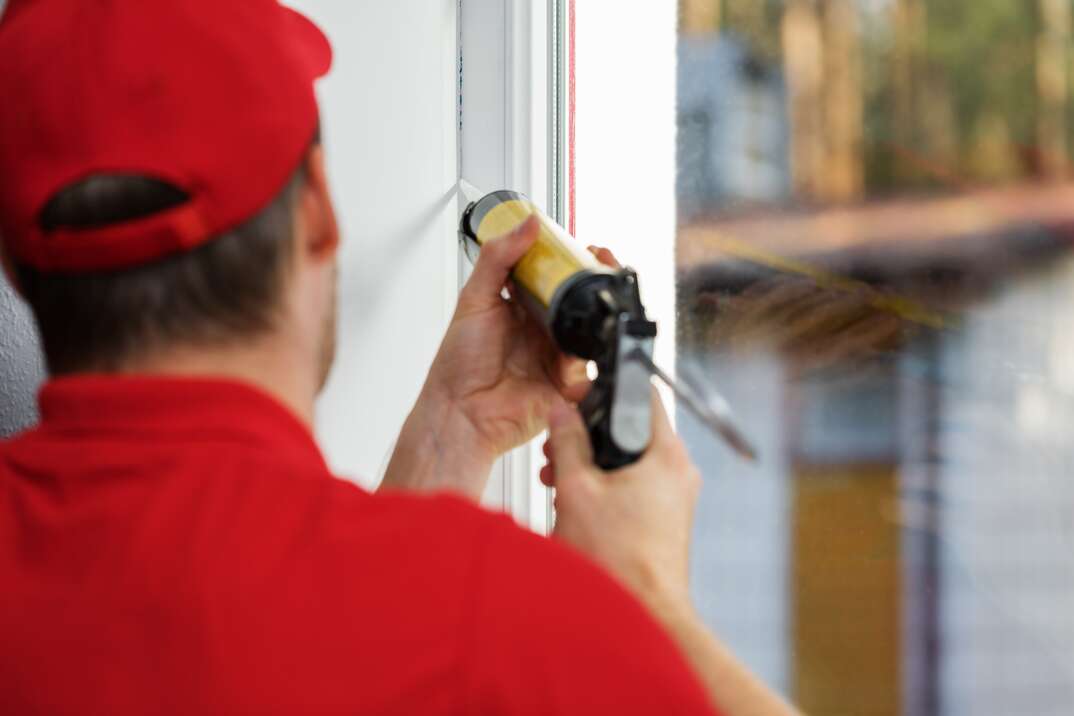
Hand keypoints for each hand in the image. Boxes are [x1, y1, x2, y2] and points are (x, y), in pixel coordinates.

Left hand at [381, 216, 589, 498]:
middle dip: (596, 285)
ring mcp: (558, 358)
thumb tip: (527, 223)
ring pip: (591, 333)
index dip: (575, 261)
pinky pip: (588, 370)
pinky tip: (568, 357)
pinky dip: (583, 361)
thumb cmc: (458, 366)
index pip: (558, 277)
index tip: (586, 246)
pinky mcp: (567, 387)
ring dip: (592, 321)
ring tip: (584, 312)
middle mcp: (545, 331)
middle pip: (582, 302)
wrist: (459, 413)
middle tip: (598, 270)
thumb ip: (499, 258)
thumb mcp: (474, 300)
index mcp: (525, 307)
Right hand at [544, 390, 700, 613]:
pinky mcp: (666, 521)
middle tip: (558, 444)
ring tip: (559, 477)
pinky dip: (606, 486)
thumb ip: (567, 442)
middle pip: (632, 431)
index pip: (642, 396)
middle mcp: (679, 474)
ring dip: (592, 463)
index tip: (577, 398)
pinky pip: (635, 487)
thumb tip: (562, 414)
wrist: (641, 617)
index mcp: (667, 456)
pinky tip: (576, 502)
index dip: (603, 391)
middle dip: (589, 435)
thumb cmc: (618, 564)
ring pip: (630, 461)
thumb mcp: (576, 489)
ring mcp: (675, 500)